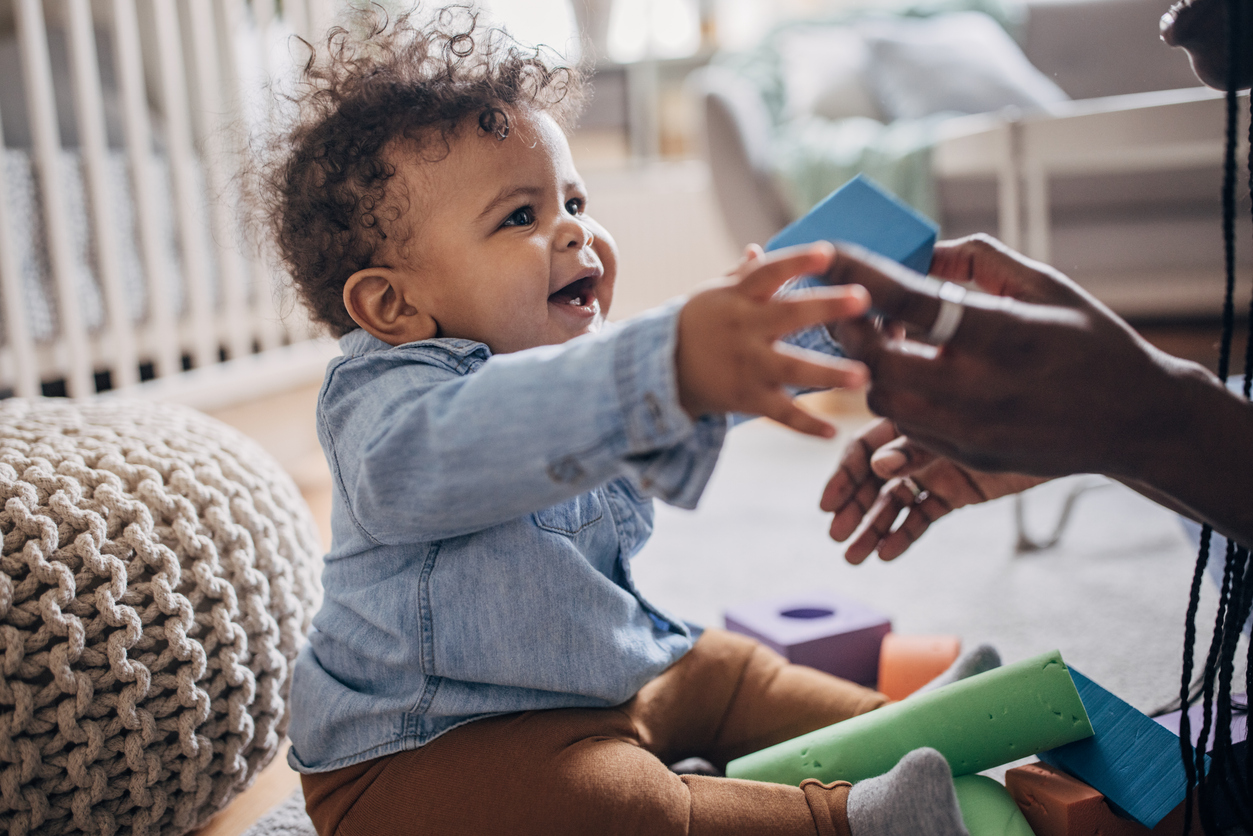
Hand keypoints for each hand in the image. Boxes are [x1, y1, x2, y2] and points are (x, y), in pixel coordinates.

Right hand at [677, 242, 869, 437]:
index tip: (827, 253)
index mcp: (739, 297)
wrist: (662, 370)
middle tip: (861, 298)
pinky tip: (833, 433)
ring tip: (863, 376)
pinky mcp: (747, 398)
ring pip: (791, 369)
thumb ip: (741, 275)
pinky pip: (780, 414)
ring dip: (827, 373)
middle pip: (788, 315)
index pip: (768, 273)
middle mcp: (745, 329)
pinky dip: (805, 426)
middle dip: (825, 307)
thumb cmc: (697, 325)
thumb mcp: (713, 296)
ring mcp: (747, 366)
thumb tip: (757, 249)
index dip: (796, 262)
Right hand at [820, 417, 1046, 562]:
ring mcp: (935, 471)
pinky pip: (923, 516)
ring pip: (895, 503)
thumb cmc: (1011, 417)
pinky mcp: (955, 494)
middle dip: (854, 508)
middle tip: (836, 537)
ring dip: (872, 528)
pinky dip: (904, 535)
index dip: (843, 476)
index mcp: (910, 419)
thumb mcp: (958, 431)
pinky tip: (886, 554)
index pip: (863, 448)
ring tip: (854, 557)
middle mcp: (917, 446)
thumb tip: (879, 466)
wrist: (1067, 431)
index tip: (828, 504)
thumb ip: (917, 448)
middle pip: (873, 480)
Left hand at [824, 234, 1203, 478]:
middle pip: (877, 361)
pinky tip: (908, 371)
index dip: (860, 275)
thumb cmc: (1092, 342)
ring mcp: (972, 430)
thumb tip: (917, 250)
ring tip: (878, 337)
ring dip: (870, 366)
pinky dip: (897, 395)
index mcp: (1002, 334)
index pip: (909, 300)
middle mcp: (980, 388)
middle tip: (843, 305)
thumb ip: (977, 261)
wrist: (1136, 421)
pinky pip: (907, 426)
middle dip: (849, 330)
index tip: (827, 252)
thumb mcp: (1046, 286)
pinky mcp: (968, 456)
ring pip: (883, 398)